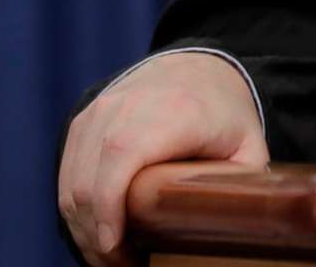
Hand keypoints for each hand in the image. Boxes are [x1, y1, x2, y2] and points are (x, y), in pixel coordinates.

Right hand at [58, 51, 267, 266]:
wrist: (196, 66)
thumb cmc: (225, 114)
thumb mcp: (249, 145)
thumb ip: (245, 184)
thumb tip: (242, 228)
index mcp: (175, 112)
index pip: (124, 154)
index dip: (109, 202)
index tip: (113, 245)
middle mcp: (129, 107)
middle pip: (90, 178)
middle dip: (96, 234)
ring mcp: (100, 112)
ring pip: (72, 182)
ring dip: (83, 228)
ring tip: (111, 257)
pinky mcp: (84, 122)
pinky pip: (67, 173)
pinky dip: (76, 209)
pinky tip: (97, 233)